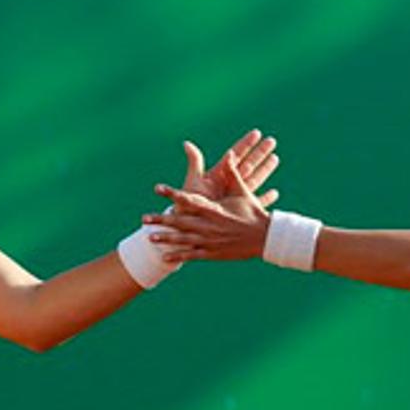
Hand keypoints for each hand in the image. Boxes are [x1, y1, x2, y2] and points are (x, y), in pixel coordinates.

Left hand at [143, 154, 275, 262]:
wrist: (265, 237)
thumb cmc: (253, 212)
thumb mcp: (242, 191)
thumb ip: (232, 173)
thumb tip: (229, 154)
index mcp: (214, 209)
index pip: (189, 199)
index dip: (172, 194)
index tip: (158, 188)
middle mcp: (209, 226)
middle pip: (180, 222)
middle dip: (161, 220)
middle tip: (144, 218)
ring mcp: (210, 241)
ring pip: (183, 240)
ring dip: (166, 238)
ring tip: (149, 237)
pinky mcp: (213, 253)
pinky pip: (192, 255)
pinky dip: (178, 255)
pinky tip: (165, 256)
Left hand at [183, 129, 280, 204]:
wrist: (191, 228)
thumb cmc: (187, 206)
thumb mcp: (194, 183)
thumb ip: (195, 163)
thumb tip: (187, 143)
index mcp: (218, 176)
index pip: (235, 156)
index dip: (245, 144)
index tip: (257, 133)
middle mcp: (227, 185)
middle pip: (247, 165)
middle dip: (259, 153)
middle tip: (272, 140)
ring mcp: (234, 198)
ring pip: (254, 180)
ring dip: (265, 170)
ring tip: (276, 158)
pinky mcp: (238, 212)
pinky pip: (254, 202)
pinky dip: (265, 198)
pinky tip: (275, 193)